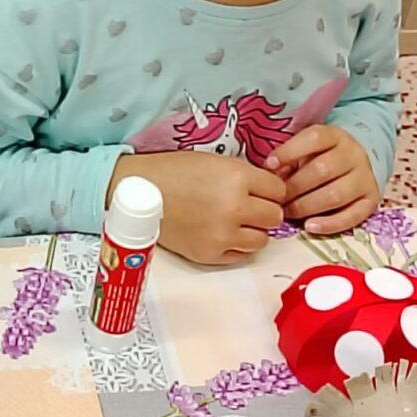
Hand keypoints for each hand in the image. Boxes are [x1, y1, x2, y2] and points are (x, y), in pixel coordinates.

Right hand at [110, 151, 285, 265]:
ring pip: (262, 239)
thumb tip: (273, 190)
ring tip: (235, 221)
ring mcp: (222, 234)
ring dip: (253, 230)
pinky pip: (241, 254)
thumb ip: (246, 176)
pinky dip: (236, 244)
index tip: (261, 190)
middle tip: (250, 206)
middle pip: (274, 216)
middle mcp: (234, 207)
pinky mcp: (210, 254)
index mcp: (236, 177)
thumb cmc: (174, 172)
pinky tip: (221, 231)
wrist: (137, 193)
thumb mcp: (215, 162)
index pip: (279, 190)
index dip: (271, 189)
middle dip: (265, 210)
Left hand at [268, 124, 380, 234]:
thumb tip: (267, 176)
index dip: (289, 151)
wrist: (356, 162)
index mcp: (335, 136)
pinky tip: (310, 226)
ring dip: (306, 206)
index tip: (269, 165)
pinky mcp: (371, 200)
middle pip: (322, 170)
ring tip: (288, 213)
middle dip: (294, 187)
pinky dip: (330, 224)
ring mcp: (364, 177)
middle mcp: (353, 155)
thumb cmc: (321, 157)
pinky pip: (353, 216)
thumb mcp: (307, 149)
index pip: (314, 138)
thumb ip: (290, 159)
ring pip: (335, 194)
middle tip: (276, 199)